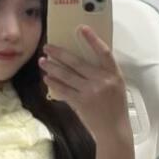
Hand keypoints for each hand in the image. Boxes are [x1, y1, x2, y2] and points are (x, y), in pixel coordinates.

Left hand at [39, 27, 128, 141]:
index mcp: (113, 75)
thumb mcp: (116, 86)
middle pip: (77, 62)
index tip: (82, 28)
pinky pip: (63, 90)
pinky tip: (47, 78)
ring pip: (67, 75)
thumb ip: (103, 73)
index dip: (93, 39)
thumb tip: (83, 60)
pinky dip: (54, 83)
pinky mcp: (81, 103)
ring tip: (42, 61)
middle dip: (60, 53)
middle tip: (48, 47)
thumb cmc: (115, 107)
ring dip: (52, 67)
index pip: (104, 52)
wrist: (114, 130)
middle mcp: (102, 81)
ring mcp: (91, 92)